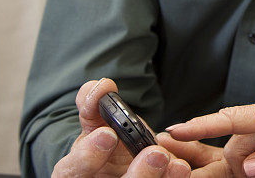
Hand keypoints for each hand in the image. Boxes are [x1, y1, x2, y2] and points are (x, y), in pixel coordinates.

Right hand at [52, 78, 232, 177]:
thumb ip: (95, 105)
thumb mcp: (96, 123)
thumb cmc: (104, 140)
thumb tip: (100, 86)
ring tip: (176, 161)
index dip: (88, 155)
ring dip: (156, 177)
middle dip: (136, 174)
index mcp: (76, 169)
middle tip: (155, 153)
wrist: (120, 159)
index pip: (73, 169)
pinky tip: (181, 167)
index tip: (107, 134)